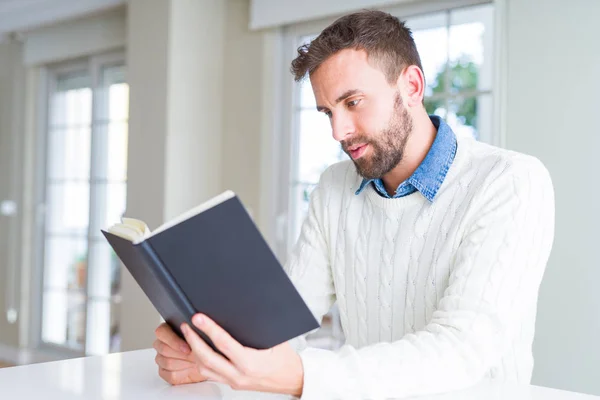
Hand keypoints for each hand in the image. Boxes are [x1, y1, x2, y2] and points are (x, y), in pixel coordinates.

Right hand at [153, 322, 207, 384]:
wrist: (208, 362)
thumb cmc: (204, 346)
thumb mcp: (201, 337)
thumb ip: (194, 334)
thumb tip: (194, 334)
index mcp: (167, 329)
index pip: (162, 332)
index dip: (174, 341)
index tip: (188, 348)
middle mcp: (161, 343)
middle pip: (163, 349)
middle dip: (182, 354)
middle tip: (195, 356)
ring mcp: (161, 358)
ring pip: (167, 362)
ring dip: (184, 363)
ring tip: (196, 361)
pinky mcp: (164, 372)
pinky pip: (170, 374)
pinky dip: (183, 373)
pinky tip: (191, 369)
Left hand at [180, 313, 303, 395]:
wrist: (292, 379)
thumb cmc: (285, 359)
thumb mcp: (274, 339)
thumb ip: (256, 328)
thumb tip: (241, 311)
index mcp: (250, 363)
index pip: (223, 343)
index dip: (209, 329)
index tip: (198, 318)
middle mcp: (239, 374)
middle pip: (207, 358)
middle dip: (193, 340)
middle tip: (186, 326)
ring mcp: (234, 381)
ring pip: (205, 369)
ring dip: (194, 352)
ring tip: (189, 336)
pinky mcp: (232, 384)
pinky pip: (210, 375)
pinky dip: (201, 362)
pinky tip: (197, 352)